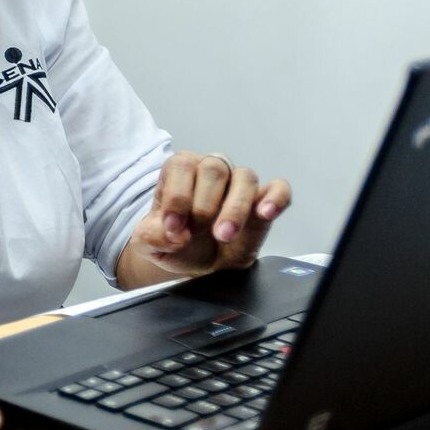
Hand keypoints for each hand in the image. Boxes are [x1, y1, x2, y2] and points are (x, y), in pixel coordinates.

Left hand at [127, 151, 291, 277]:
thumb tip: (173, 235)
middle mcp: (210, 170)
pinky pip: (279, 189)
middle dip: (204, 205)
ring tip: (224, 234)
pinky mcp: (264, 200)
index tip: (174, 226)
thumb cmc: (176, 243)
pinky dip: (275, 198)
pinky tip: (266, 213)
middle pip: (214, 169)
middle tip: (197, 232)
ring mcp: (239, 184)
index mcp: (179, 171)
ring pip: (245, 178)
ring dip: (236, 208)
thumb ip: (151, 237)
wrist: (198, 263)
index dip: (178, 196)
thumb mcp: (150, 244)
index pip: (181, 166)